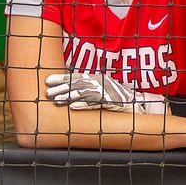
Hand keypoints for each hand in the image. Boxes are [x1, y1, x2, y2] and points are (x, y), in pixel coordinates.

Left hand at [45, 72, 166, 114]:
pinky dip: (83, 104)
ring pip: (83, 92)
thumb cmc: (117, 99)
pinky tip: (73, 107)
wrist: (138, 104)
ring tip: (57, 100)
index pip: (76, 77)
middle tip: (48, 92)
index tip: (47, 81)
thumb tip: (69, 94)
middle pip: (77, 83)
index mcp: (96, 79)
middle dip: (61, 87)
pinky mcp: (111, 100)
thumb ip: (87, 91)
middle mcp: (100, 83)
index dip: (61, 78)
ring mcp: (106, 91)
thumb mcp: (100, 93)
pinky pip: (95, 102)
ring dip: (69, 96)